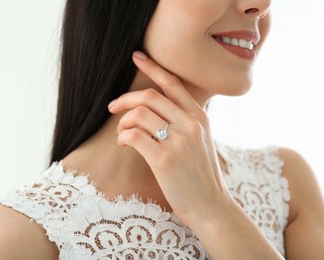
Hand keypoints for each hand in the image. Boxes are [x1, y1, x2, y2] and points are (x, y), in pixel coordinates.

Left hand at [108, 51, 229, 225]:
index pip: (173, 84)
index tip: (136, 57)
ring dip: (122, 122)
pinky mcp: (164, 160)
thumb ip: (185, 122)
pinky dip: (122, 136)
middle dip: (125, 98)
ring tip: (122, 134)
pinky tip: (124, 144)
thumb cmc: (201, 175)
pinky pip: (134, 136)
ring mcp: (179, 142)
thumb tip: (156, 109)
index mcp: (200, 118)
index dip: (153, 67)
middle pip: (150, 96)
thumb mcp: (202, 142)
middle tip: (112, 107)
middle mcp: (191, 125)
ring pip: (139, 115)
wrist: (211, 206)